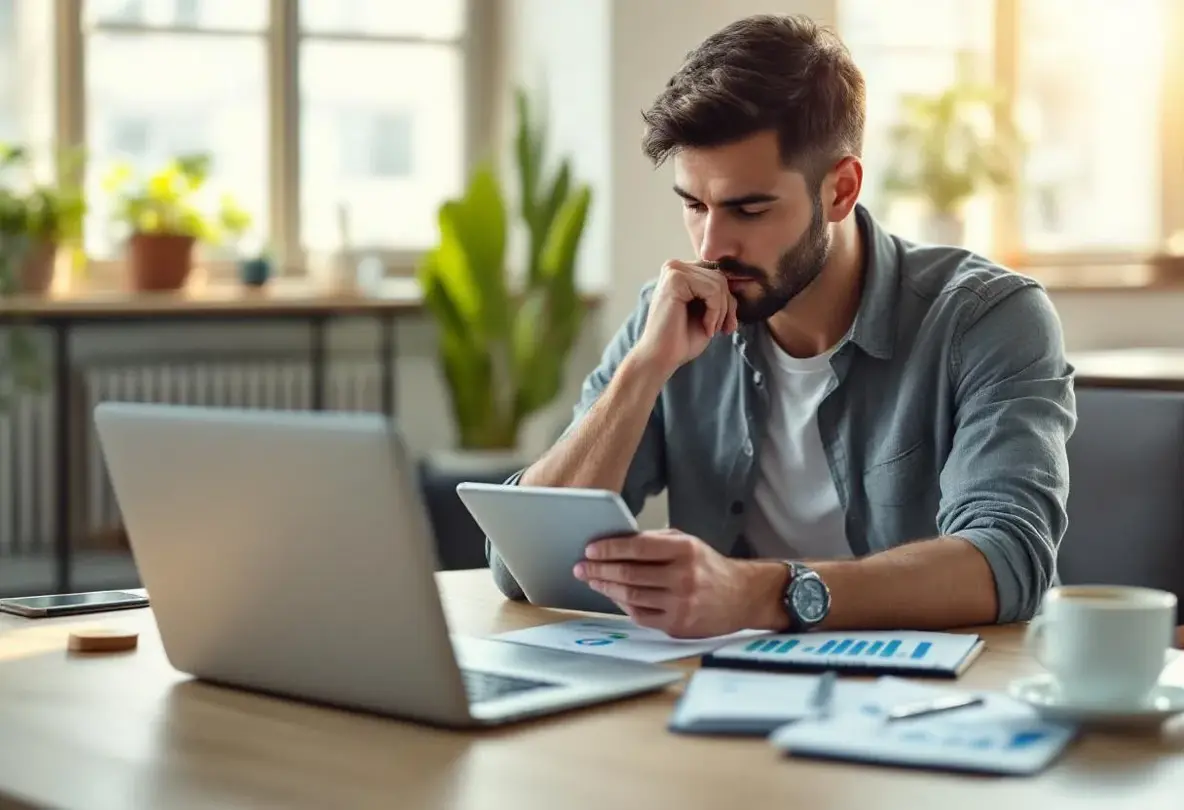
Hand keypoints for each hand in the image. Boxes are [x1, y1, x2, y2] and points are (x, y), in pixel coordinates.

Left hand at [573, 528, 765, 637]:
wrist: (743, 596)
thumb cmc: (708, 567)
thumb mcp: (688, 543)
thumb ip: (655, 541)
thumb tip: (616, 543)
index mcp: (684, 550)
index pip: (637, 547)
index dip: (609, 549)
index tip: (590, 549)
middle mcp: (683, 577)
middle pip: (629, 574)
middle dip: (599, 570)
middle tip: (581, 567)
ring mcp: (680, 604)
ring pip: (631, 596)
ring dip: (606, 588)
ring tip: (592, 581)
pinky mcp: (678, 625)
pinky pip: (640, 616)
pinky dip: (623, 606)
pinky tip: (614, 597)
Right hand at [633, 260, 737, 376]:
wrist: (662, 357)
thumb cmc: (683, 338)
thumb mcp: (709, 312)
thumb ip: (721, 294)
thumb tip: (744, 282)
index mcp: (681, 272)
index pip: (718, 275)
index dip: (726, 301)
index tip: (726, 325)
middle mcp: (675, 266)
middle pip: (720, 277)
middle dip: (727, 307)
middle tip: (721, 329)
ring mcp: (673, 271)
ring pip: (719, 283)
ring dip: (721, 312)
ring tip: (711, 329)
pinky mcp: (675, 279)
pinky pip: (712, 290)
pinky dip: (715, 312)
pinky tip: (706, 327)